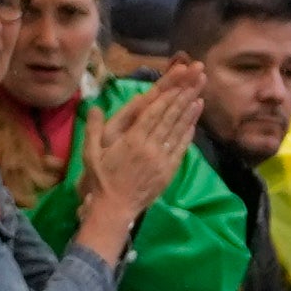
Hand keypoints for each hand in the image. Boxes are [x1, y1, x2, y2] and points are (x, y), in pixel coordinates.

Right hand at [69, 73, 201, 243]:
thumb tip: (95, 107)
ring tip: (199, 96)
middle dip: (183, 97)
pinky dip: (188, 134)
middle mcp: (149, 147)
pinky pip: (180, 149)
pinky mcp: (168, 171)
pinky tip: (194, 122)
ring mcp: (161, 160)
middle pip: (169, 117)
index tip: (178, 82)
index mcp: (131, 140)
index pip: (153, 113)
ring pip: (178, 131)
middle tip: (195, 82)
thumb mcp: (90, 154)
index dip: (167, 96)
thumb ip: (93, 129)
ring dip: (189, 113)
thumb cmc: (101, 180)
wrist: (114, 209)